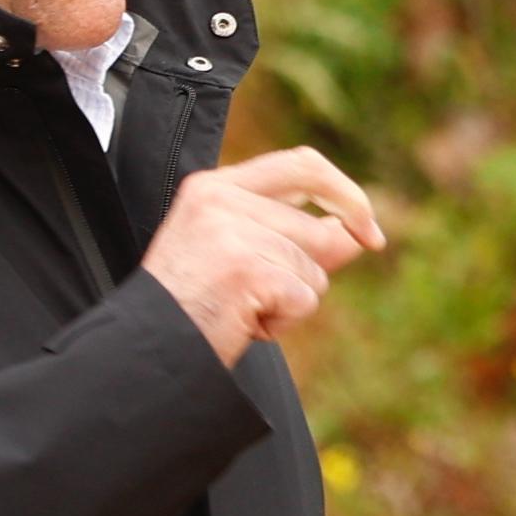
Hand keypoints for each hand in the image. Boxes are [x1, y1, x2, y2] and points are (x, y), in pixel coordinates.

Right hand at [137, 147, 384, 364]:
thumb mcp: (240, 256)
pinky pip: (304, 298)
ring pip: (314, 270)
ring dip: (290, 302)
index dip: (346, 195)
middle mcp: (221, 201)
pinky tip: (243, 323)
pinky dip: (283, 321)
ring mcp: (232, 234)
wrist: (147, 350)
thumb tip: (359, 235)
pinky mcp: (245, 271)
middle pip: (316, 231)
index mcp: (215, 186)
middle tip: (262, 299)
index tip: (368, 229)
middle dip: (308, 274)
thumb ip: (296, 238)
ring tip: (240, 309)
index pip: (302, 165)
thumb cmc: (190, 307)